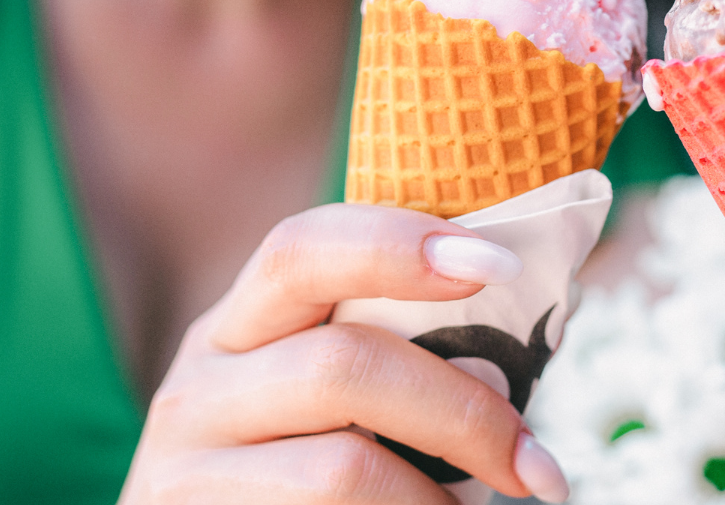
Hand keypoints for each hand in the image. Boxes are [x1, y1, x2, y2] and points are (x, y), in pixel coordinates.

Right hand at [117, 204, 568, 503]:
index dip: (398, 245)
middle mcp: (197, 390)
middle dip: (464, 414)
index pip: (302, 250)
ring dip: (436, 501)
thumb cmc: (298, 480)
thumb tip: (526, 342)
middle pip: (342, 365)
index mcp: (239, 329)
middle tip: (537, 467)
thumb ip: (393, 359)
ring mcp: (187, 472)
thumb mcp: (320, 406)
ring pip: (343, 468)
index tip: (500, 264)